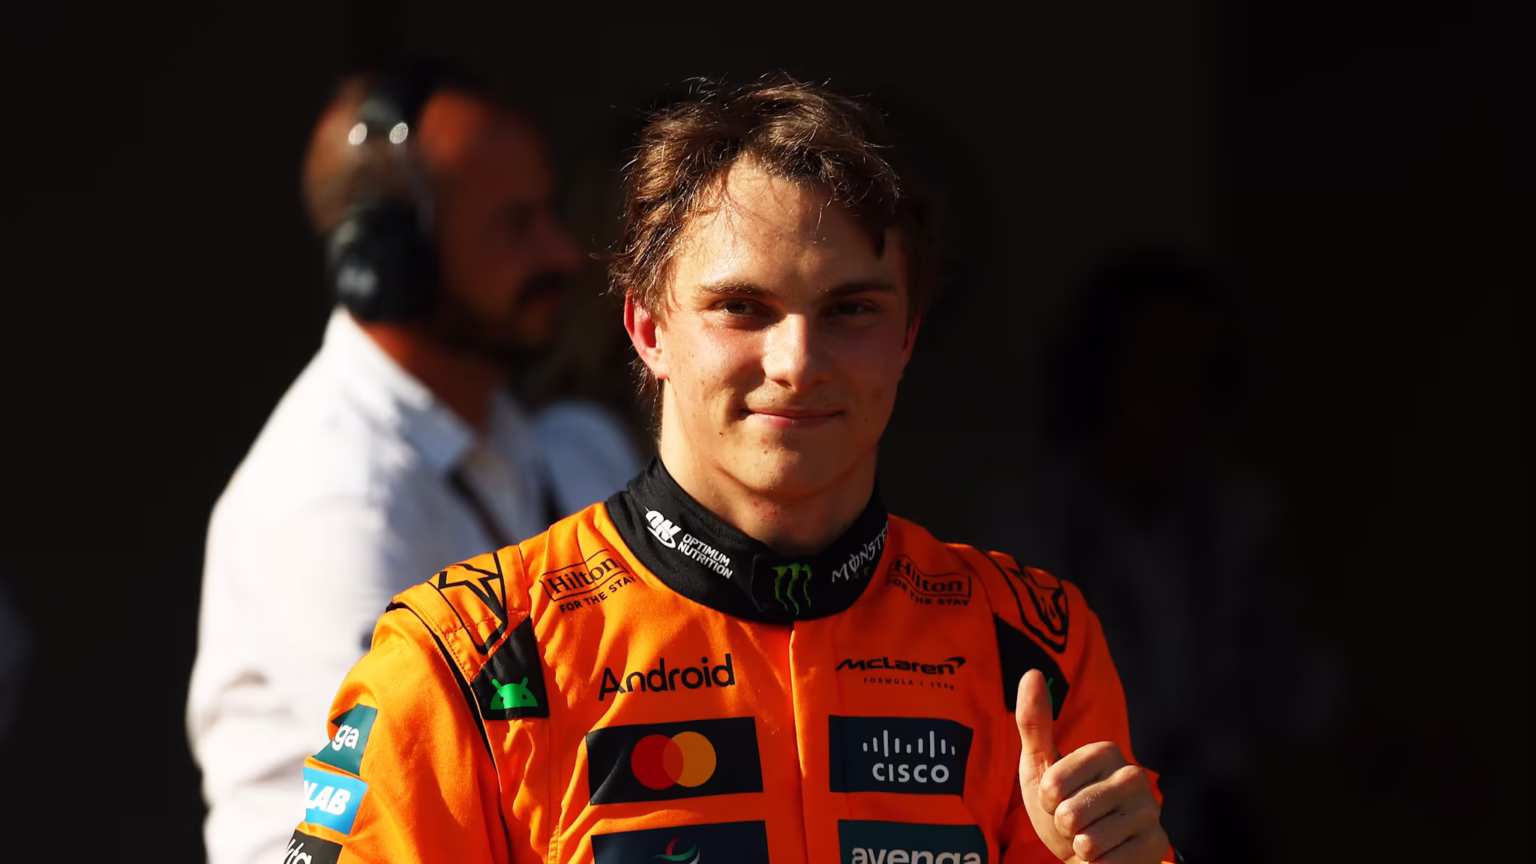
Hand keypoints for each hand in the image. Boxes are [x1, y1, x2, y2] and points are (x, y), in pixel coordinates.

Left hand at [1015, 670, 1168, 862]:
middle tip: (1073, 822)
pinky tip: (1105, 855)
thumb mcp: (1039, 764)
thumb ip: (1034, 722)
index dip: (1046, 800)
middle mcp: (1134, 775)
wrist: (1083, 851)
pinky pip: (1112, 862)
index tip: (1054, 799)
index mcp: (1105, 751)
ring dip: (1079, 847)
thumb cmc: (1060, 805)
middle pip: (1072, 813)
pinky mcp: (1158, 843)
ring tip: (1087, 838)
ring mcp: (1149, 810)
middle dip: (1062, 826)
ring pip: (1091, 840)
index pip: (1055, 783)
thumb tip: (1032, 672)